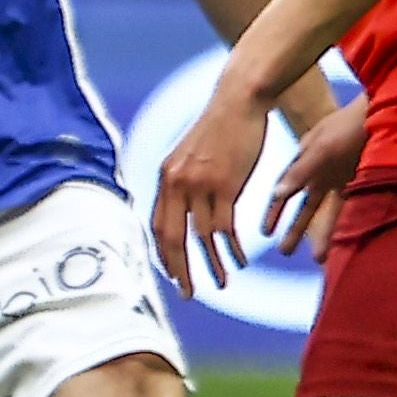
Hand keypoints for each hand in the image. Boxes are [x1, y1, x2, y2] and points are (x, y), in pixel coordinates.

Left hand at [150, 77, 272, 294]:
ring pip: (201, 237)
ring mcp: (200, 184)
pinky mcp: (226, 185)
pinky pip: (226, 227)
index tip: (170, 274)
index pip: (156, 225)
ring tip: (221, 284)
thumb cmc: (218, 129)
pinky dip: (232, 249)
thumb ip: (181, 181)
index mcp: (165, 177)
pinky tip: (240, 261)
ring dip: (211, 265)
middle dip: (179, 269)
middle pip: (171, 238)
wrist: (237, 102)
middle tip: (187, 293)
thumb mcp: (188, 155)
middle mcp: (176, 183)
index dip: (162, 253)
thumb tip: (179, 206)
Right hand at [263, 95, 368, 258]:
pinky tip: (345, 241)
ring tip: (318, 259)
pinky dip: (346, 224)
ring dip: (323, 233)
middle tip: (286, 252)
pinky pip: (352, 208)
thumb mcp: (320, 148)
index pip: (284, 190)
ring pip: (329, 211)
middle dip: (295, 228)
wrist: (387, 110)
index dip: (274, 211)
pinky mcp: (364, 181)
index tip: (265, 232)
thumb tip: (276, 194)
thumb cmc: (349, 126)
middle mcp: (321, 171)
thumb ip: (299, 172)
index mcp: (304, 160)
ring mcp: (343, 177)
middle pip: (305, 205)